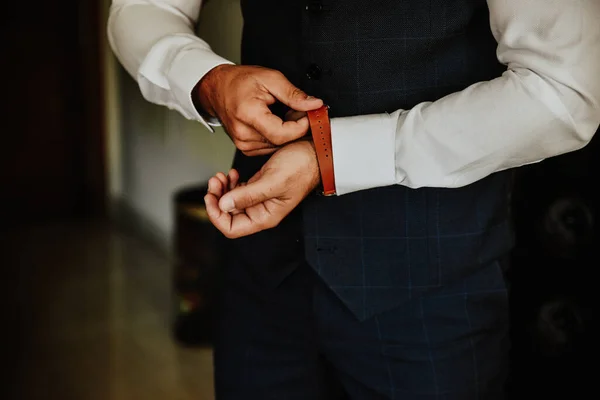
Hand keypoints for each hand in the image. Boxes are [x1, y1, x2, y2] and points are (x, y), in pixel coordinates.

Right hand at [195, 64, 322, 155]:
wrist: (218, 89)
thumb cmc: (240, 82)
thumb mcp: (271, 78)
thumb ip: (294, 94)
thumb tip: (314, 105)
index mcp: (249, 115)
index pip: (283, 134)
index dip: (301, 126)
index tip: (309, 114)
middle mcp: (244, 134)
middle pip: (282, 141)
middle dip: (296, 127)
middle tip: (296, 109)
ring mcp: (244, 144)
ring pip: (279, 146)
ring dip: (287, 132)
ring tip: (282, 113)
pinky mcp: (246, 149)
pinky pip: (271, 146)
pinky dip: (278, 136)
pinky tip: (274, 121)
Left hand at [204, 140, 320, 237]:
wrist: (314, 152)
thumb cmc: (301, 167)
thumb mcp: (272, 181)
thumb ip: (247, 195)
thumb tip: (224, 205)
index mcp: (265, 217)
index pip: (232, 229)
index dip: (217, 216)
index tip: (210, 197)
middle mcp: (261, 211)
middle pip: (228, 215)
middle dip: (217, 198)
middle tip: (215, 181)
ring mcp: (259, 199)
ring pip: (231, 202)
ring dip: (223, 190)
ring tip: (222, 175)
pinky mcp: (259, 187)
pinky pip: (238, 191)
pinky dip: (231, 183)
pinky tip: (233, 174)